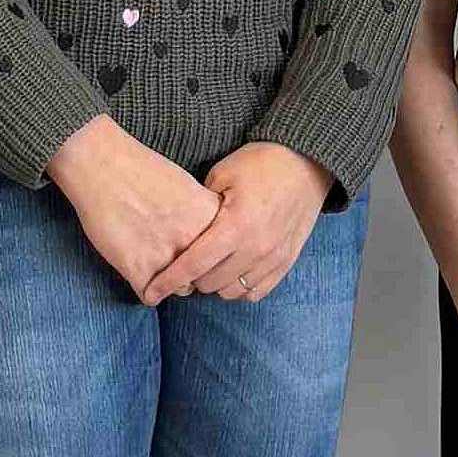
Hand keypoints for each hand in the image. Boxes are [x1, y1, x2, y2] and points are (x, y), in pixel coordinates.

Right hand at [48, 118, 223, 301]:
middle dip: (194, 272)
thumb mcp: (189, 188)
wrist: (101, 163)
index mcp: (212, 218)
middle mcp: (195, 240)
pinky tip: (137, 269)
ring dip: (170, 282)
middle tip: (175, 258)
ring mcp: (167, 257)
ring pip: (180, 289)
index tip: (198, 250)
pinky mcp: (138, 269)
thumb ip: (205, 219)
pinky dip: (145, 287)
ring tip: (155, 263)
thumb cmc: (143, 170)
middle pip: (207, 276)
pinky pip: (150, 296)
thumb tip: (212, 244)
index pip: (226, 256)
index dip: (212, 255)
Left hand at [149, 143, 333, 302]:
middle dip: (192, 278)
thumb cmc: (260, 163)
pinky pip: (256, 292)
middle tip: (186, 264)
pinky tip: (233, 273)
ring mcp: (273, 258)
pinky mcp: (287, 262)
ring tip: (211, 267)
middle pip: (210, 283)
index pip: (194, 264)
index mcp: (235, 225)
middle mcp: (255, 248)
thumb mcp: (222, 174)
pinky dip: (240, 288)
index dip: (169, 281)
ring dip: (216, 284)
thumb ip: (199, 206)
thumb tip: (180, 229)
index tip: (150, 292)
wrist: (306, 163)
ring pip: (232, 292)